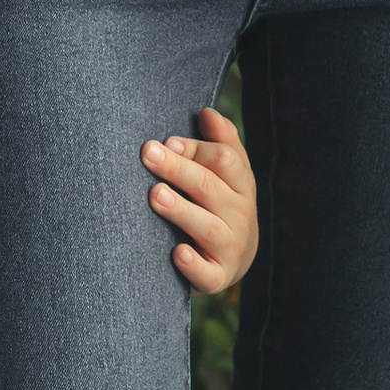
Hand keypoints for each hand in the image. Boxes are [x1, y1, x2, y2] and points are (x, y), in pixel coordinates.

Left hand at [143, 108, 259, 292]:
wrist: (234, 261)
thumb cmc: (222, 206)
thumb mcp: (229, 174)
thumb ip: (221, 142)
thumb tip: (207, 112)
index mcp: (241, 185)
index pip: (223, 160)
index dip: (195, 148)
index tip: (165, 141)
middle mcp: (240, 215)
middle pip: (209, 187)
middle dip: (178, 169)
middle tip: (148, 154)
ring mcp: (231, 247)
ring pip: (207, 227)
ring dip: (181, 211)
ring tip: (155, 195)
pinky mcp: (218, 276)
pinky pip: (208, 273)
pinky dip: (193, 264)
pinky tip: (177, 253)